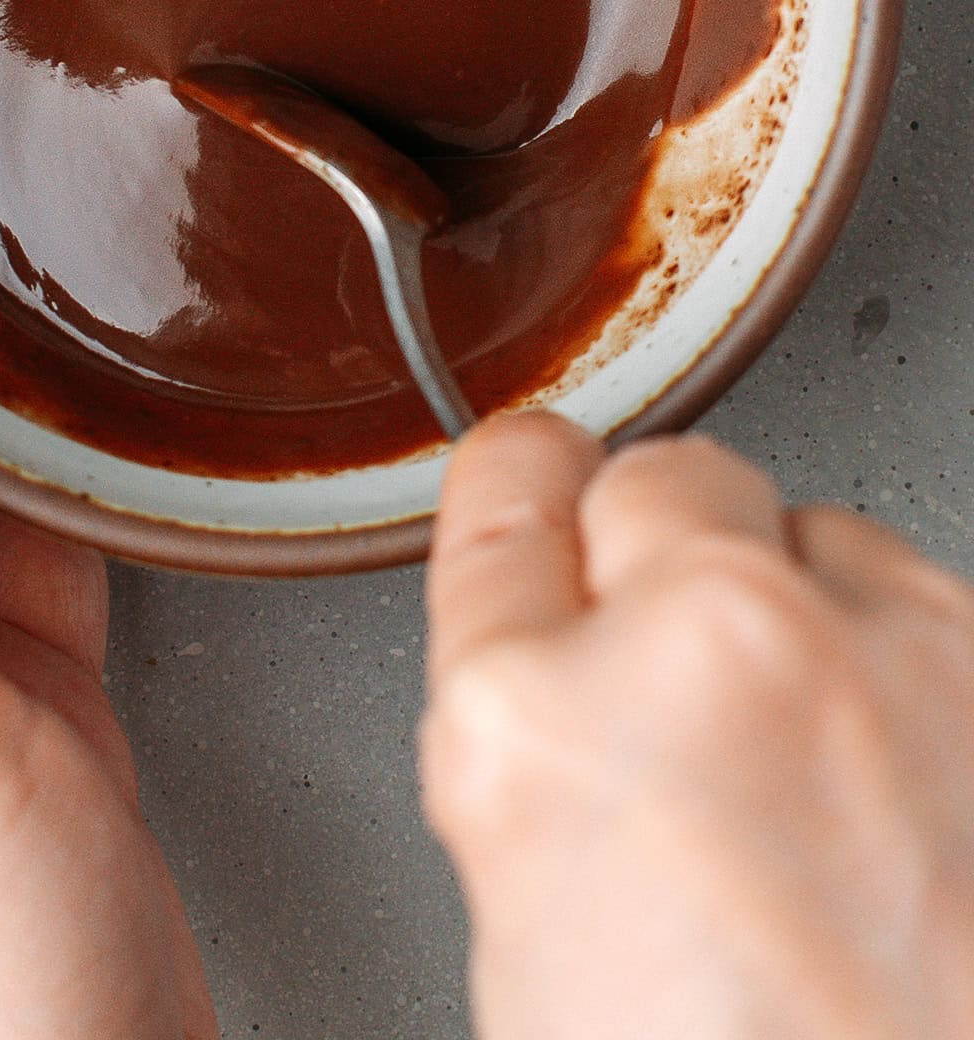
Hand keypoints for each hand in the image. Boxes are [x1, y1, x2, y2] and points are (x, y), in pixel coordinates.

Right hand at [422, 412, 973, 1039]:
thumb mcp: (542, 953)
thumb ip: (540, 764)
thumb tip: (566, 674)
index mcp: (536, 735)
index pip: (504, 493)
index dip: (527, 503)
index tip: (543, 493)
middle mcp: (707, 648)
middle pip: (657, 477)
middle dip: (663, 561)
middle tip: (691, 684)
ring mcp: (881, 650)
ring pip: (810, 531)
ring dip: (804, 618)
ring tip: (829, 790)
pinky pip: (927, 608)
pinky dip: (917, 678)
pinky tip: (916, 808)